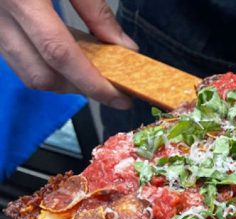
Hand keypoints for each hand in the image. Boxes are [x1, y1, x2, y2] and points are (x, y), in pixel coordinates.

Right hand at [0, 0, 136, 107]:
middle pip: (39, 74)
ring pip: (25, 70)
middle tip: (111, 86)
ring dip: (61, 79)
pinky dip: (44, 62)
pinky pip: (15, 54)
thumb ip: (94, 8)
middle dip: (79, 87)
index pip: (59, 53)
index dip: (92, 82)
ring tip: (92, 68)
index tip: (120, 96)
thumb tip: (123, 46)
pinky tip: (68, 52)